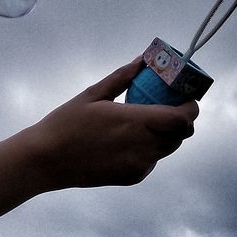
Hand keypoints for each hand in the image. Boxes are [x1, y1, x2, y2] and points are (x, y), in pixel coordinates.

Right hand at [20, 57, 198, 188]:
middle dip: (179, 119)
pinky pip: (152, 159)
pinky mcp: (132, 177)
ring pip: (168, 148)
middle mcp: (143, 147)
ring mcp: (138, 166)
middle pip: (180, 134)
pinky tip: (130, 137)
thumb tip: (143, 59)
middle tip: (167, 103)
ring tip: (148, 118)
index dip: (191, 108)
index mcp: (136, 123)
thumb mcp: (94, 93)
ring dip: (166, 132)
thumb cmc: (67, 122)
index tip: (186, 96)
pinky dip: (151, 147)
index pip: (182, 119)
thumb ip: (123, 76)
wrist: (46, 160)